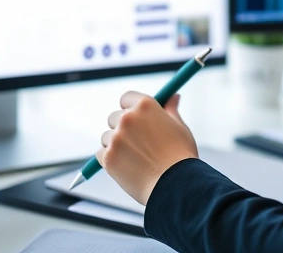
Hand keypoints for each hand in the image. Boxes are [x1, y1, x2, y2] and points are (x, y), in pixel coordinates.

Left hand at [97, 91, 197, 205]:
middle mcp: (127, 118)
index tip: (133, 117)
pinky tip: (128, 168)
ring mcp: (116, 137)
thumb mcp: (180, 127)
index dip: (129, 108)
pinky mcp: (108, 157)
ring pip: (107, 137)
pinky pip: (101, 154)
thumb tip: (173, 96)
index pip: (126, 98)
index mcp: (145, 106)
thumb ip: (171, 110)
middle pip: (114, 117)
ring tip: (137, 160)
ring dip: (116, 146)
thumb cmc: (181, 157)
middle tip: (137, 143)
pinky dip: (111, 160)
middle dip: (122, 128)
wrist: (176, 186)